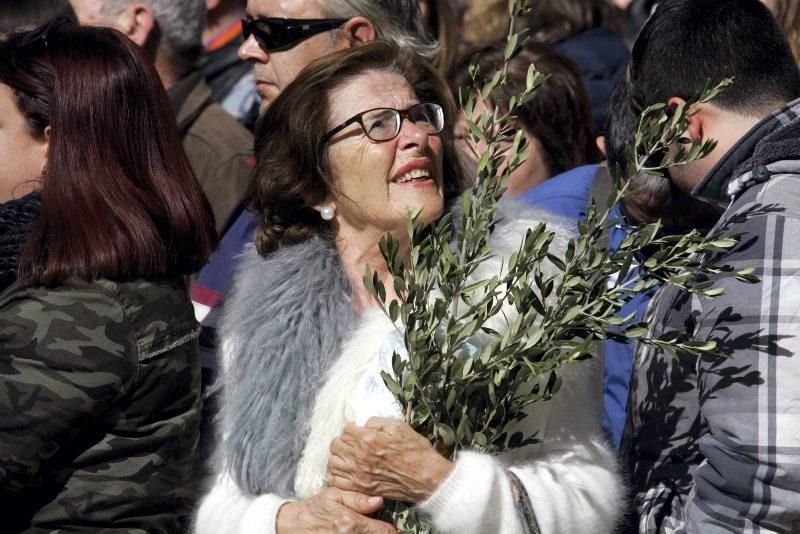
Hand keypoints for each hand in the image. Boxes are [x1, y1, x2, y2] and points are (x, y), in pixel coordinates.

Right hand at [276, 487, 395, 532]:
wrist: (293, 525)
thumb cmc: (315, 508)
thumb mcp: (335, 495)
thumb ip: (359, 499)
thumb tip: (380, 500)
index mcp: (351, 522)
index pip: (385, 532)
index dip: (393, 529)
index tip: (395, 527)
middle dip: (383, 533)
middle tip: (381, 527)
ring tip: (368, 529)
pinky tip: (357, 533)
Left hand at [327, 417, 453, 502]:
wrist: (426, 477)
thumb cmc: (415, 451)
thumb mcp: (398, 426)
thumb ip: (377, 421)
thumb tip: (363, 424)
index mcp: (368, 440)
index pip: (346, 430)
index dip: (351, 427)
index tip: (356, 429)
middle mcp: (359, 458)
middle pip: (336, 445)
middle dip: (342, 440)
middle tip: (351, 440)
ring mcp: (359, 476)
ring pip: (333, 463)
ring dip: (337, 456)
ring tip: (346, 454)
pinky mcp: (361, 489)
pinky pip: (337, 482)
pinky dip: (335, 474)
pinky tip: (343, 469)